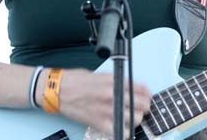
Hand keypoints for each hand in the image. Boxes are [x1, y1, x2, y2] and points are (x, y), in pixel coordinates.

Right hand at [35, 68, 152, 137]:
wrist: (58, 90)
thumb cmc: (77, 81)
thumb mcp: (102, 75)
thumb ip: (118, 82)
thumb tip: (131, 88)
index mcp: (115, 82)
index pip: (142, 89)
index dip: (148, 94)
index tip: (147, 97)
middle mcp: (114, 95)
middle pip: (142, 104)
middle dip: (145, 107)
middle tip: (141, 108)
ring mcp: (107, 109)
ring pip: (135, 118)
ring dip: (136, 119)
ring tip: (131, 117)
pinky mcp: (98, 122)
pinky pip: (119, 131)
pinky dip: (124, 132)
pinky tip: (122, 128)